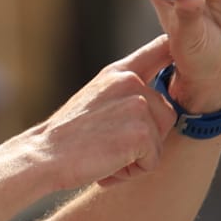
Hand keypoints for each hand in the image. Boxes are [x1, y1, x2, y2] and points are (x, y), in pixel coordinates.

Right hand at [36, 35, 177, 189]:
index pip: (162, 48)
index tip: (179, 58)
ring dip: (136, 158)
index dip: (176, 54)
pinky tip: (105, 167)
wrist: (40, 157)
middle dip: (144, 138)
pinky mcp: (141, 134)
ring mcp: (138, 106)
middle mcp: (132, 83)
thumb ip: (123, 90)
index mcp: (118, 73)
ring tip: (104, 156)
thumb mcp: (94, 99)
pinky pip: (152, 161)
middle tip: (106, 146)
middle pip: (166, 115)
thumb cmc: (63, 137)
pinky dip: (131, 173)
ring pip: (160, 141)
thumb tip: (156, 94)